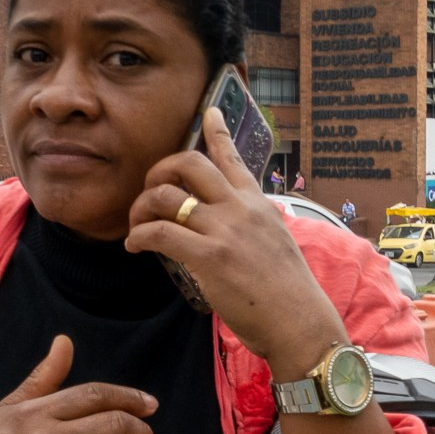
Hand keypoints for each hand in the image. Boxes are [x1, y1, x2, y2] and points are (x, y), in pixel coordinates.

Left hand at [124, 106, 347, 375]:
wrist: (299, 321)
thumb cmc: (287, 292)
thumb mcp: (276, 242)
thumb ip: (252, 225)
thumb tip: (232, 224)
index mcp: (257, 202)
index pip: (233, 157)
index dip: (216, 130)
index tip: (208, 111)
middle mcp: (239, 207)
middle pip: (189, 163)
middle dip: (159, 170)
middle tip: (149, 191)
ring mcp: (224, 229)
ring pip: (166, 196)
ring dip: (141, 208)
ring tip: (136, 225)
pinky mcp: (208, 256)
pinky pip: (160, 232)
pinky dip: (139, 236)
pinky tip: (135, 246)